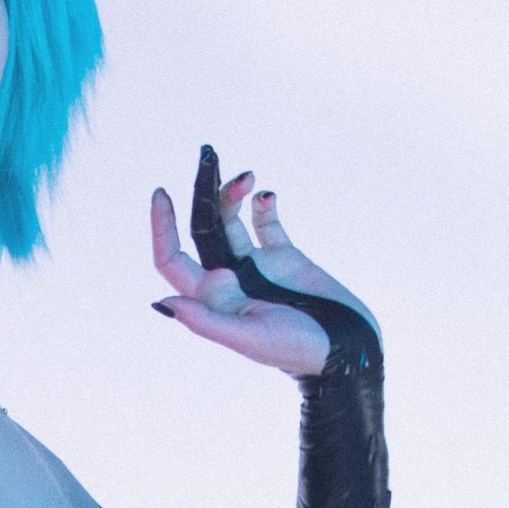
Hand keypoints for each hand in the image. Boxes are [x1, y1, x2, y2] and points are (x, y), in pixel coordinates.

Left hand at [150, 144, 376, 375]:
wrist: (347, 348)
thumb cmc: (296, 350)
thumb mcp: (248, 337)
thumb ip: (206, 321)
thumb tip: (164, 301)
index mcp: (212, 300)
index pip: (172, 260)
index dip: (161, 229)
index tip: (161, 194)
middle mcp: (229, 279)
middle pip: (201, 229)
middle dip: (202, 193)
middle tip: (210, 157)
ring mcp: (255, 265)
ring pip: (231, 219)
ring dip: (234, 194)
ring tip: (248, 178)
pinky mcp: (284, 255)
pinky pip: (265, 221)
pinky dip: (263, 204)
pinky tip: (267, 195)